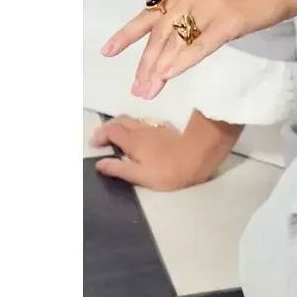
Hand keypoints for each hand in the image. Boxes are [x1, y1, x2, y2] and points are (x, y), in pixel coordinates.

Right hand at [91, 116, 209, 190]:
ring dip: (123, 125)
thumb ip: (119, 168)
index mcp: (134, 140)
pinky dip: (138, 127)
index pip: (111, 130)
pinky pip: (148, 123)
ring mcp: (158, 126)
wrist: (202, 154)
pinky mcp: (169, 128)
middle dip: (109, 127)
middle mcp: (143, 129)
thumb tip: (99, 163)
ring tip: (118, 137)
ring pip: (135, 120)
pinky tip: (141, 136)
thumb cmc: (170, 170)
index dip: (100, 135)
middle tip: (102, 138)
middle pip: (121, 120)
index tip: (94, 144)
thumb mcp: (141, 176)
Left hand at [101, 0, 296, 99]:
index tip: (107, 51)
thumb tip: (180, 40)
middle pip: (161, 32)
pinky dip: (182, 61)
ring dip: (159, 68)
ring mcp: (212, 6)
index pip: (152, 14)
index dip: (128, 33)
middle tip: (136, 88)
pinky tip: (169, 76)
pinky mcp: (230, 20)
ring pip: (177, 41)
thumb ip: (199, 14)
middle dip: (145, 62)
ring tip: (147, 90)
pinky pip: (201, 44)